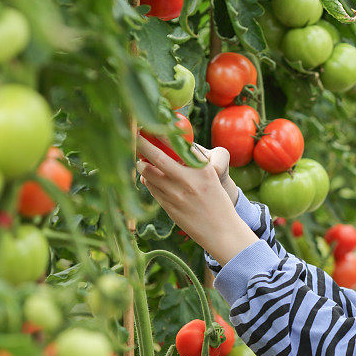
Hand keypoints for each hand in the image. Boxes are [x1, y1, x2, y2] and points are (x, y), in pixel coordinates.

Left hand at [135, 135, 256, 264]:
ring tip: (140, 160)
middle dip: (142, 143)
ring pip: (149, 173)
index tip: (152, 123)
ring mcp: (176, 194)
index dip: (162, 133)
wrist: (222, 232)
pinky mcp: (168, 206)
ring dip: (141, 164)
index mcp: (203, 169)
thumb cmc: (217, 202)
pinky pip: (151, 188)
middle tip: (134, 134)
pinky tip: (147, 178)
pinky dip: (147, 180)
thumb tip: (168, 149)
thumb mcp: (210, 179)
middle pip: (157, 156)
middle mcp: (188, 180)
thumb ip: (192, 164)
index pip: (178, 144)